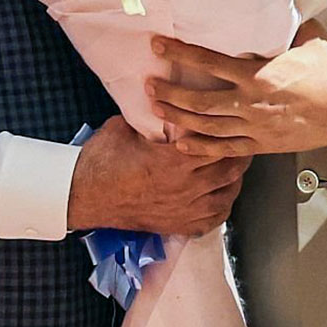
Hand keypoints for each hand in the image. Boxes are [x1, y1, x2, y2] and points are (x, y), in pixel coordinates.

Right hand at [67, 116, 251, 235]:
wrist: (82, 194)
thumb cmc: (101, 160)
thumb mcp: (127, 126)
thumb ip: (152, 117)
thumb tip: (164, 100)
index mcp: (175, 160)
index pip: (217, 143)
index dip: (229, 131)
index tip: (234, 121)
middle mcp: (185, 187)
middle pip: (229, 169)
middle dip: (239, 152)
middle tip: (244, 139)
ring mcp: (183, 210)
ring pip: (227, 195)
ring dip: (235, 179)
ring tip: (237, 165)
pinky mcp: (177, 225)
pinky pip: (213, 219)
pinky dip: (222, 206)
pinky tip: (223, 196)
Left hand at [147, 20, 326, 157]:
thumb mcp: (309, 36)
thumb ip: (285, 21)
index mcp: (259, 74)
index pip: (209, 62)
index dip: (179, 53)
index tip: (158, 45)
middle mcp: (251, 103)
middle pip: (199, 101)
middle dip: (170, 93)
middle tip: (149, 84)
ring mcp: (255, 127)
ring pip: (207, 127)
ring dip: (178, 118)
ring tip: (156, 109)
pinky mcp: (263, 145)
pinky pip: (225, 149)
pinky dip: (201, 148)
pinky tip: (181, 143)